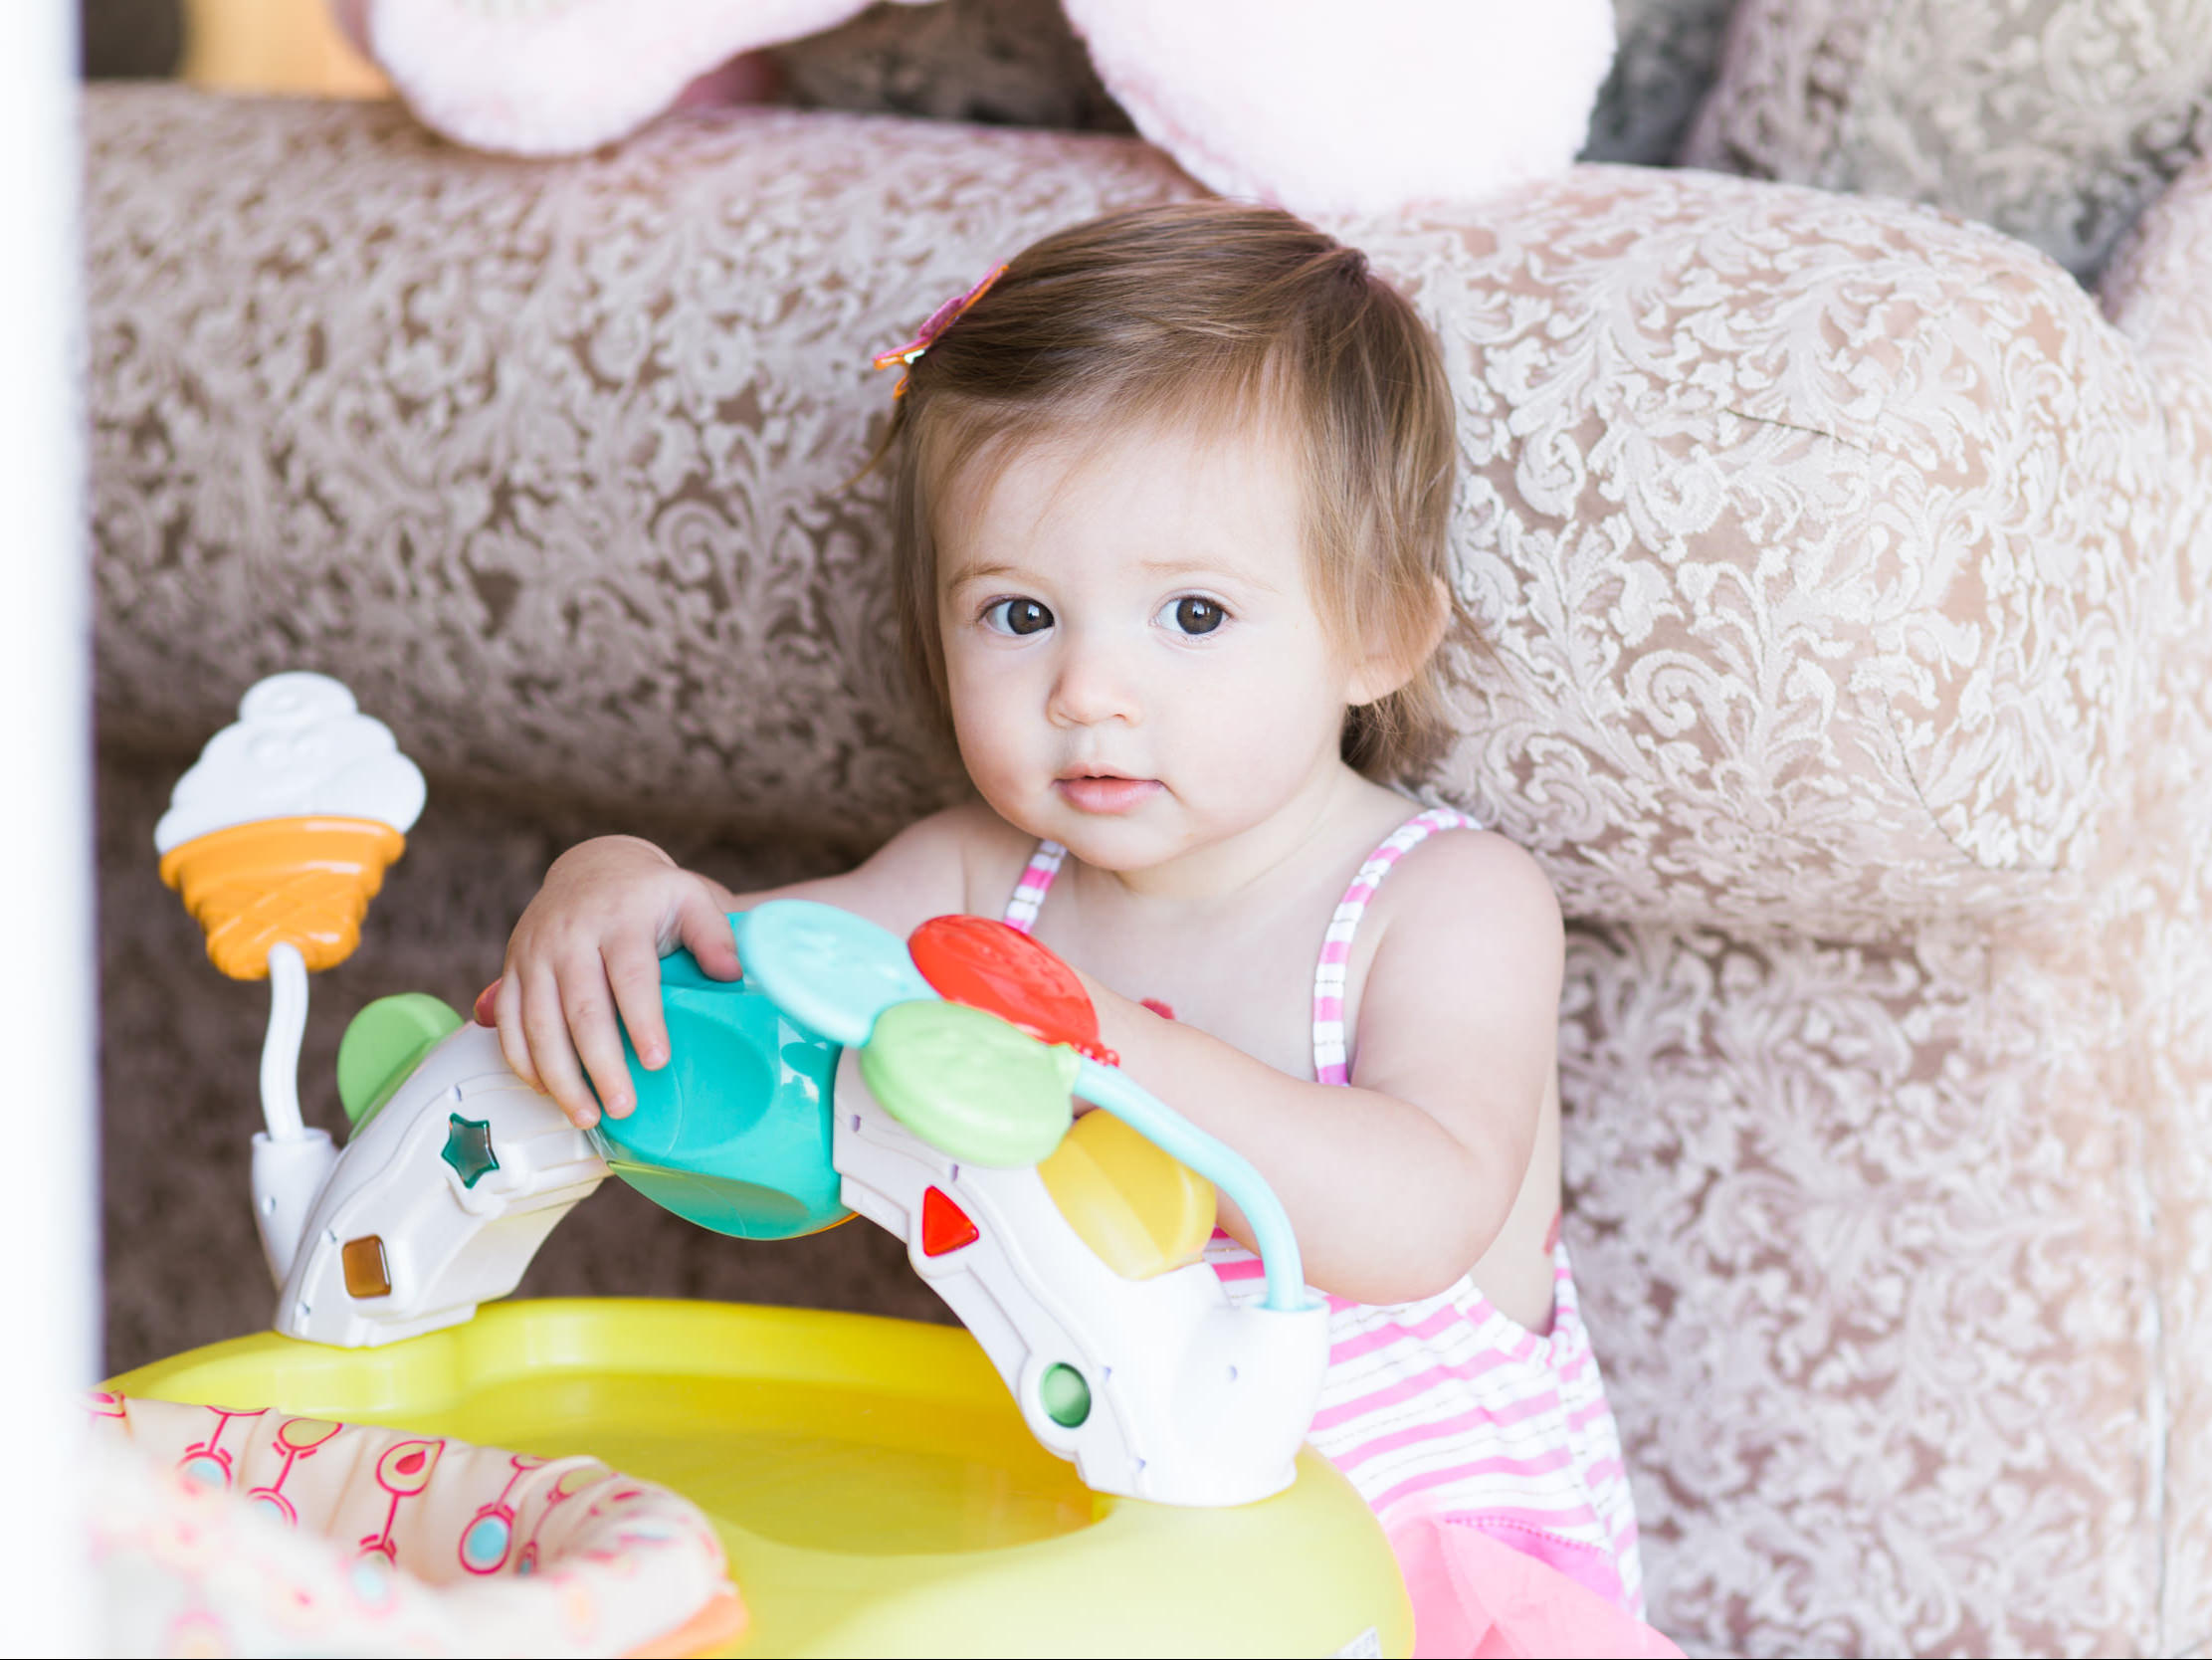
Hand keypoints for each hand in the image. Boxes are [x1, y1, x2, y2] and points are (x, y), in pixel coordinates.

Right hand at [492, 836, 739, 1126]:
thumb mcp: (689, 898)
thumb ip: (713, 935)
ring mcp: (535, 954)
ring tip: (586, 1116)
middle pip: (581, 1010)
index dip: (643, 1022)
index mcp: (619, 919)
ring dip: (559, 1076)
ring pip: (538, 1023)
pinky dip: (523, 1061)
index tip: (658, 1062)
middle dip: (600, 1064)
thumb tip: (732, 975)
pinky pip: (508, 1022)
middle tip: (622, 1108)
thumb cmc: (649, 894)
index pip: (631, 976)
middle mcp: (570, 937)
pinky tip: (547, 1091)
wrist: (592, 868)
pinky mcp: (513, 969)